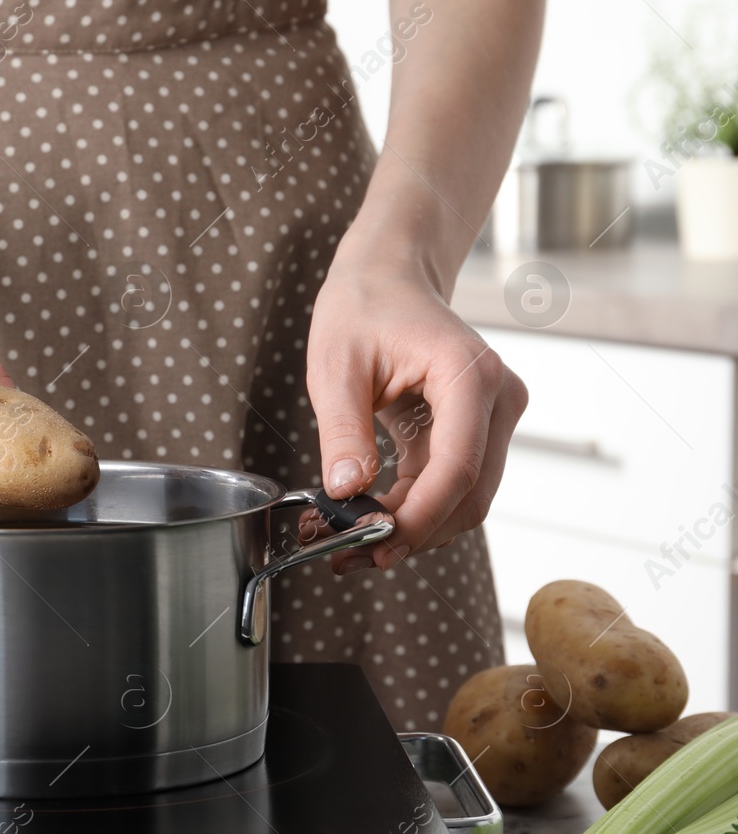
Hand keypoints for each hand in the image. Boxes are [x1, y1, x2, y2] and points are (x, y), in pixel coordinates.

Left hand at [305, 253, 527, 572]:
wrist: (388, 278)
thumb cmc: (364, 308)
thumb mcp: (335, 367)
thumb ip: (343, 431)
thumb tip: (346, 493)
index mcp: (469, 375)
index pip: (458, 467)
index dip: (419, 518)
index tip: (373, 544)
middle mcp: (497, 399)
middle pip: (470, 494)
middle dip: (412, 534)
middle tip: (347, 555)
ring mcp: (493, 417)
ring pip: (465, 499)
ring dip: (412, 529)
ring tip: (346, 541)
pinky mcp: (476, 432)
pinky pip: (451, 485)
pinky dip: (412, 511)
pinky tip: (365, 520)